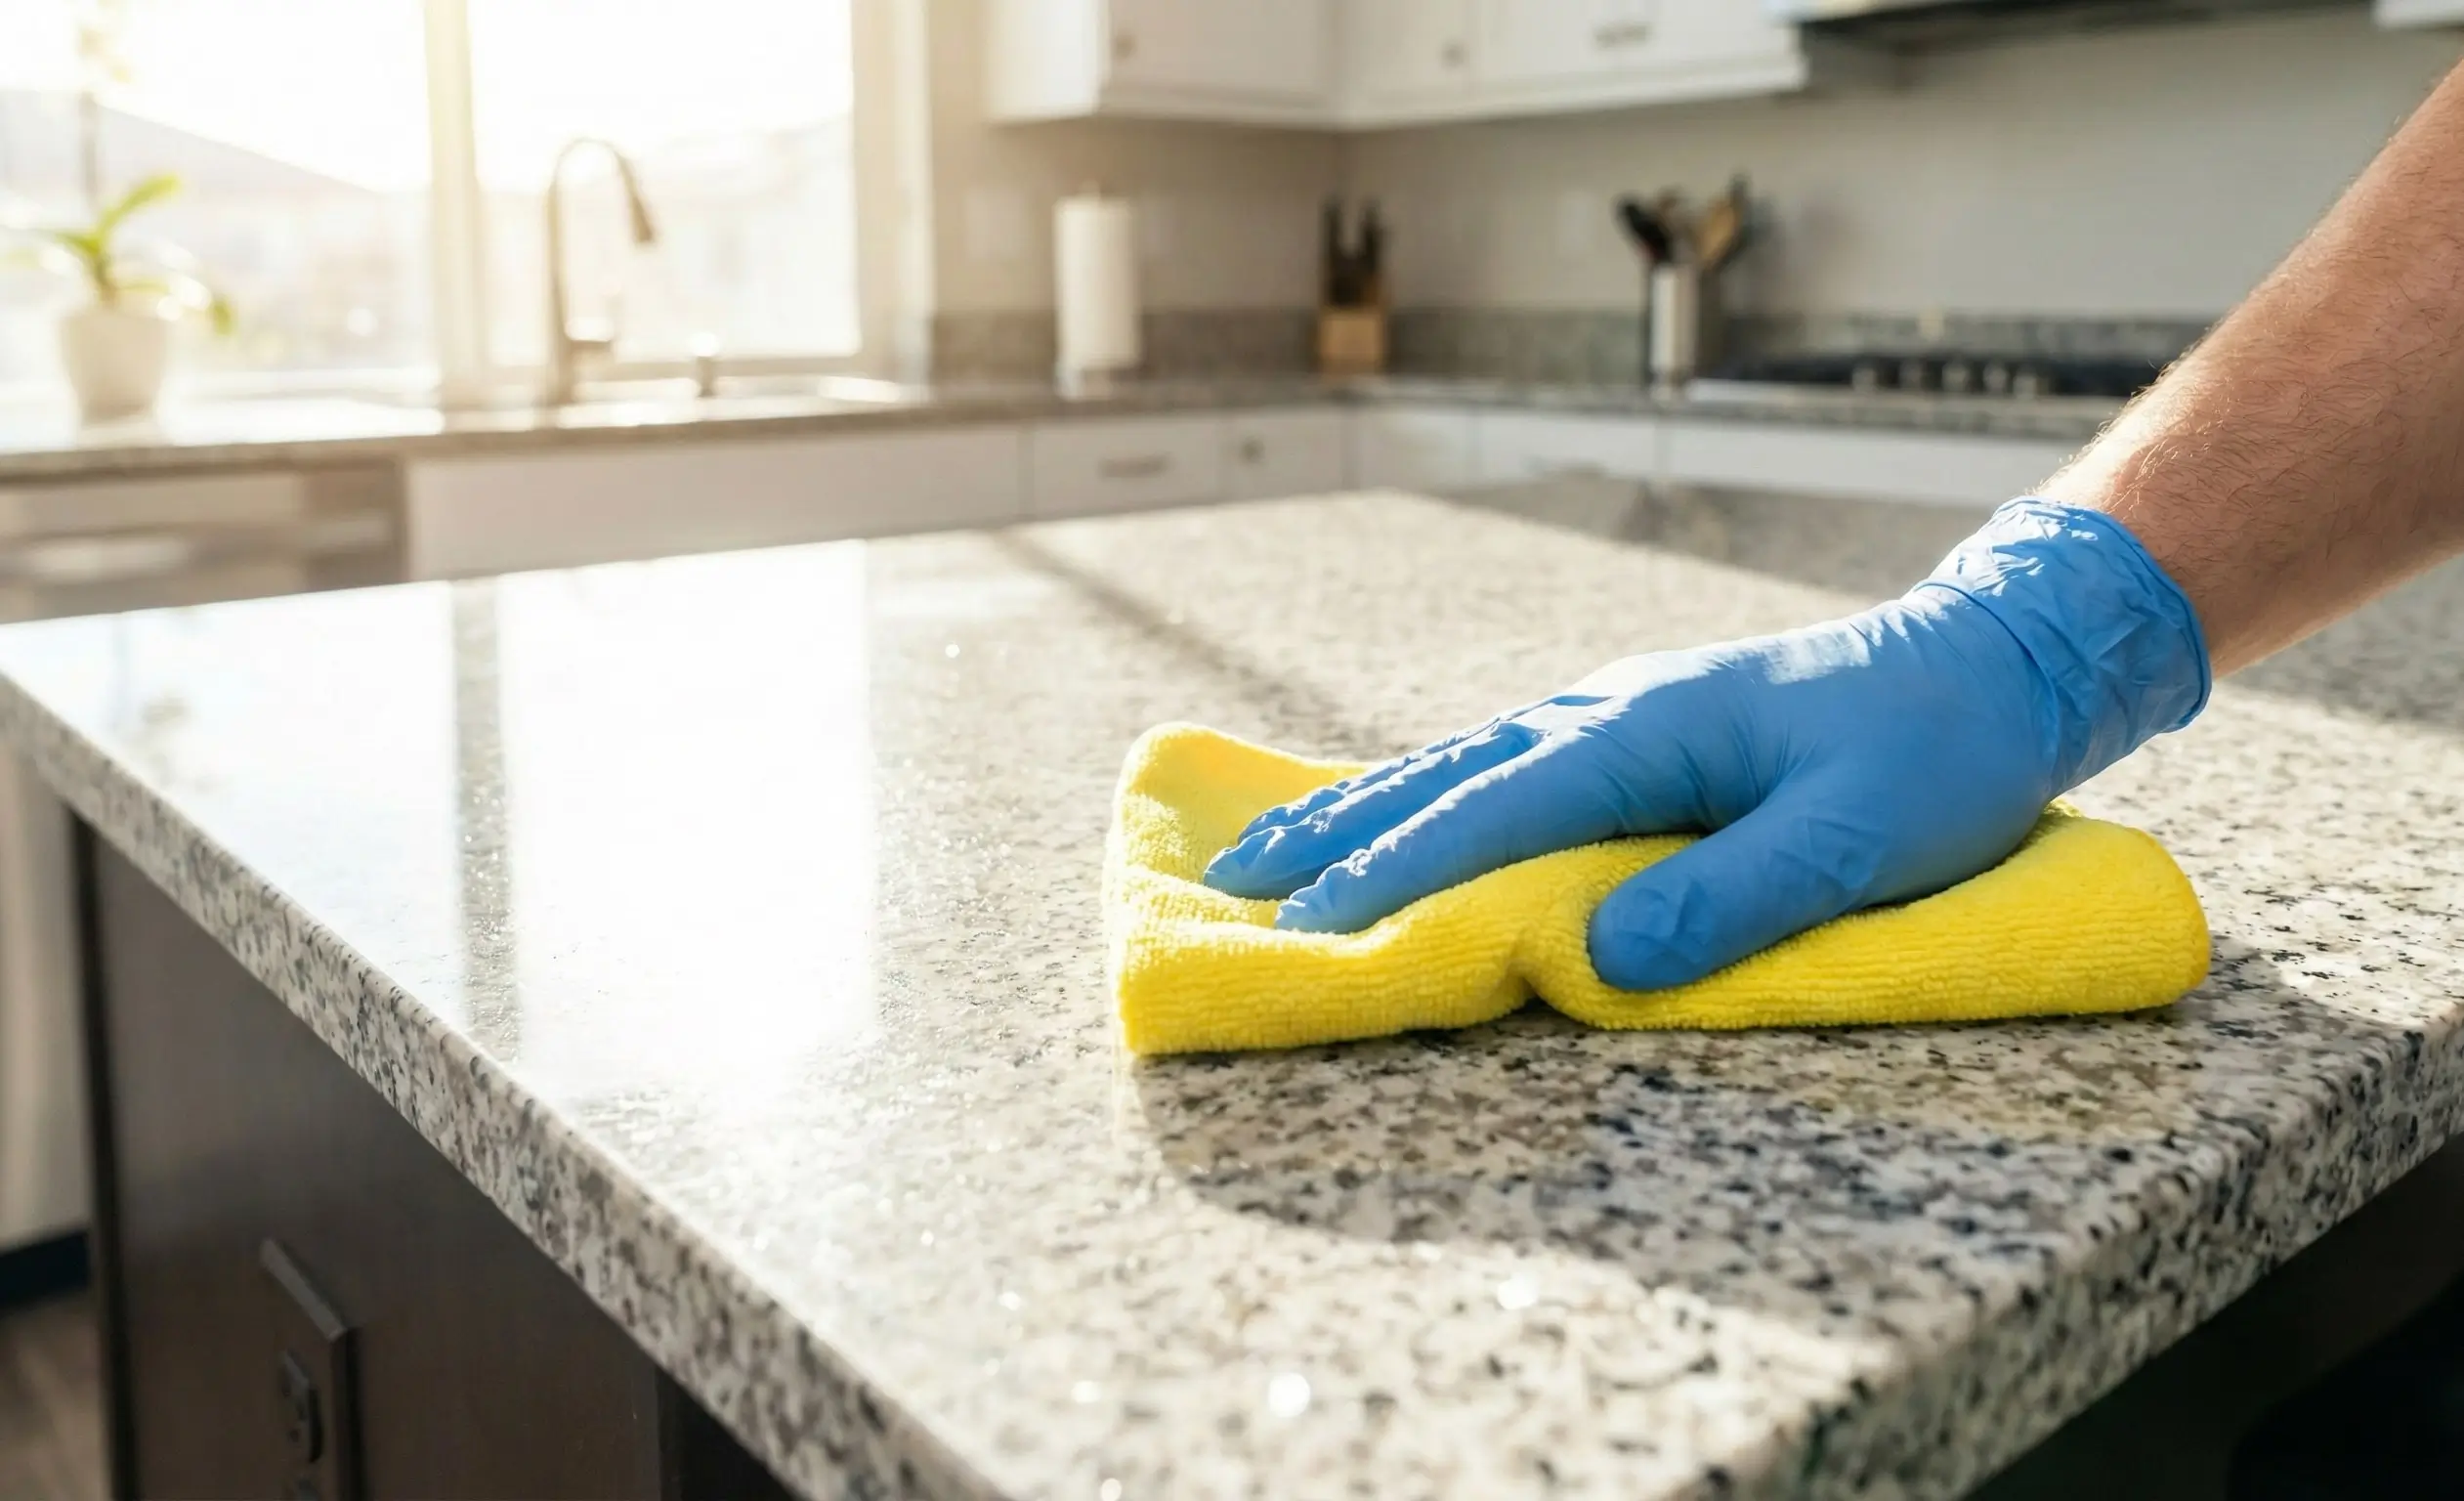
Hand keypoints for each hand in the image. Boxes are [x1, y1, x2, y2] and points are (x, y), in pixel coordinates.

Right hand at [1203, 500, 2209, 989]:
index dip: (1400, 870)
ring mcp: (1617, 713)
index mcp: (1648, 731)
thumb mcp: (1860, 838)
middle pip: (1447, 777)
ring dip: (1363, 809)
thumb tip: (1603, 954)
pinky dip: (1426, 794)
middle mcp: (1609, 711)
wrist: (1991, 657)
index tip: (1314, 923)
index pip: (1496, 811)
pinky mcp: (1635, 731)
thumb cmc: (1937, 748)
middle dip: (1340, 834)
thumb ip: (1733, 897)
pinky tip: (1395, 811)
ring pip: (1461, 765)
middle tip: (1239, 885)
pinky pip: (1502, 765)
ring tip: (1272, 850)